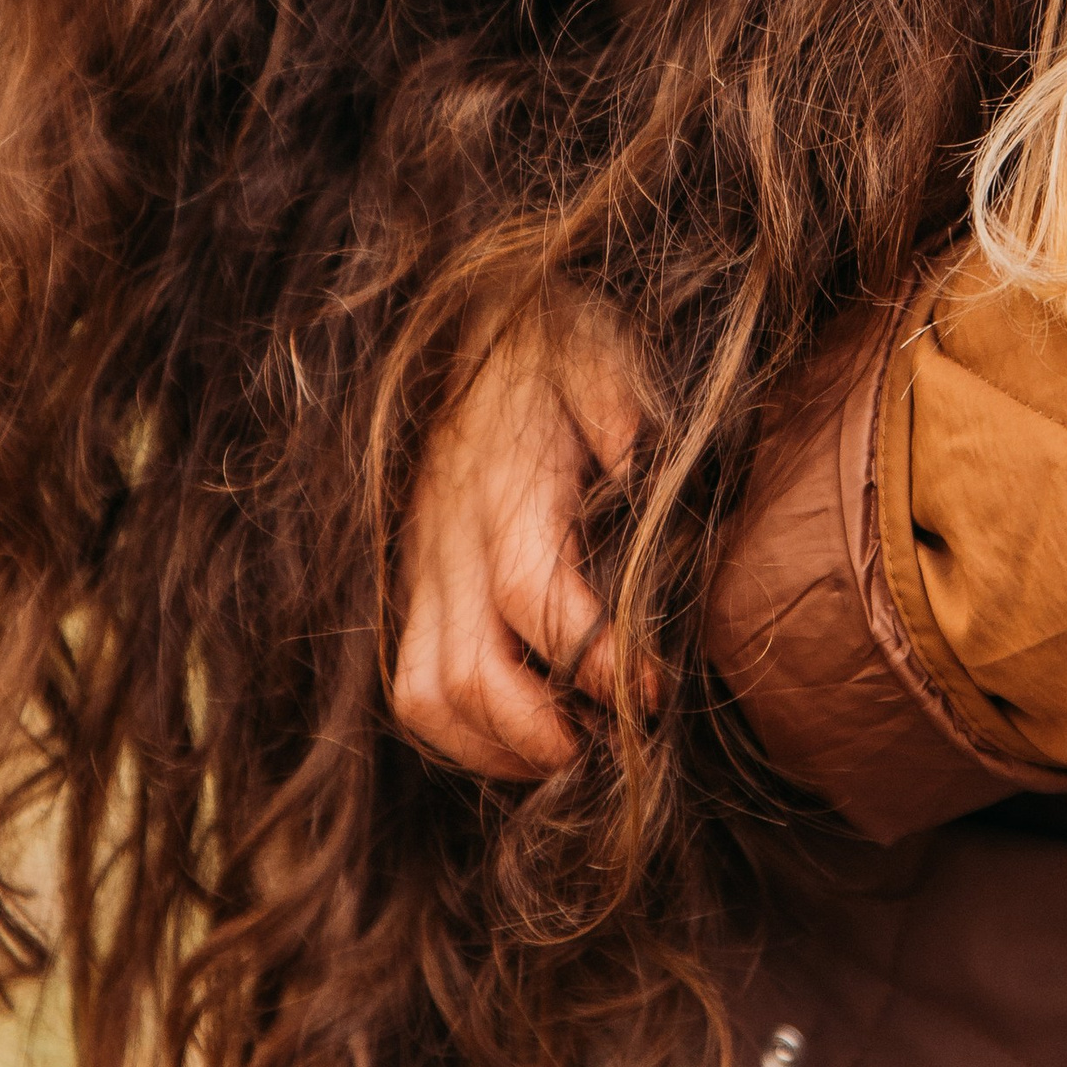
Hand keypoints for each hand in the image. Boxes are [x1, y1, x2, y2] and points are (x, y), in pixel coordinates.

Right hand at [390, 292, 644, 777]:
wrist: (473, 317)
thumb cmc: (558, 341)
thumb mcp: (602, 350)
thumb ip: (624, 406)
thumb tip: (648, 464)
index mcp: (503, 487)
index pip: (533, 596)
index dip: (595, 660)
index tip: (655, 688)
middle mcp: (448, 538)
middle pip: (469, 673)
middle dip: (544, 732)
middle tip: (614, 744)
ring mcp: (422, 566)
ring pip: (425, 696)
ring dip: (497, 747)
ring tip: (571, 750)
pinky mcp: (414, 583)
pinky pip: (412, 687)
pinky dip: (463, 734)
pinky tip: (527, 733)